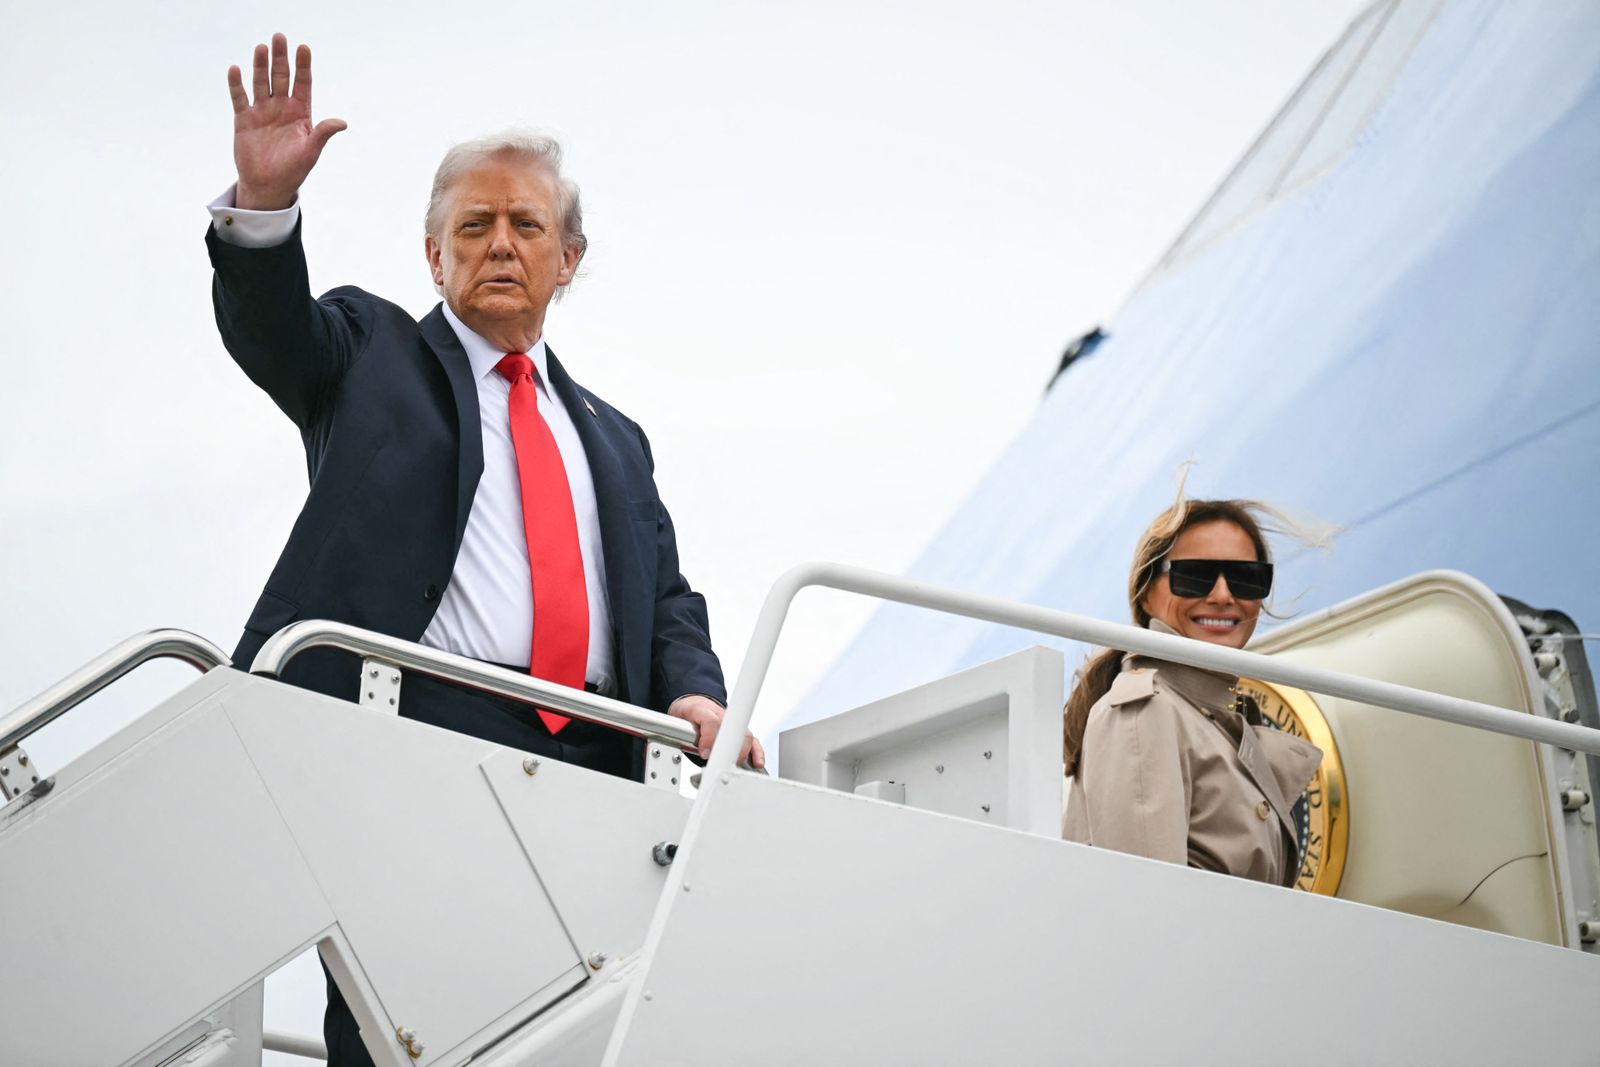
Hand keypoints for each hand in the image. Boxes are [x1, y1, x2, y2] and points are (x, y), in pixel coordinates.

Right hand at [228, 33, 345, 209]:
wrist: (269, 185)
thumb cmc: (294, 170)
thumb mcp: (311, 152)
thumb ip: (323, 134)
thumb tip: (342, 123)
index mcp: (300, 112)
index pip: (303, 83)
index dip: (303, 66)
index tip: (304, 48)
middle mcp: (281, 107)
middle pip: (281, 77)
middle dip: (280, 58)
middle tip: (279, 37)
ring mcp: (262, 111)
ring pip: (261, 82)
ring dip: (260, 65)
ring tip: (261, 48)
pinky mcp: (244, 119)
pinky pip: (240, 97)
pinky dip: (237, 84)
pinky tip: (235, 69)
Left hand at [667, 694, 765, 769]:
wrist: (693, 702)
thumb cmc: (685, 714)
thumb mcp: (673, 721)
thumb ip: (675, 734)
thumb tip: (675, 758)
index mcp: (701, 710)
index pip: (709, 721)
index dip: (709, 738)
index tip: (705, 753)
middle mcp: (720, 715)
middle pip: (732, 731)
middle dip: (728, 750)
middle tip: (720, 767)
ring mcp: (732, 723)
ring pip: (745, 736)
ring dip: (743, 753)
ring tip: (736, 768)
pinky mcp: (739, 732)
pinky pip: (752, 741)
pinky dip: (756, 752)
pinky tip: (756, 763)